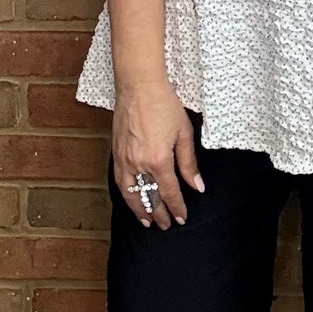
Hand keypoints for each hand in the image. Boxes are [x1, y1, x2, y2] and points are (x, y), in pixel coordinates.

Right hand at [112, 80, 204, 229]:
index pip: (169, 193)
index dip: (176, 208)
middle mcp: (138, 163)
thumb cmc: (164, 104)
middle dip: (158, 213)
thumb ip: (189, 163)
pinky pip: (119, 180)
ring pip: (130, 193)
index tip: (181, 218)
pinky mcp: (116, 152)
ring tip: (146, 221)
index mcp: (158, 160)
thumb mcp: (184, 133)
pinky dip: (125, 194)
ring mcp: (124, 159)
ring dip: (139, 209)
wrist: (139, 86)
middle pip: (148, 197)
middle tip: (165, 225)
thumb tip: (196, 186)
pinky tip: (131, 199)